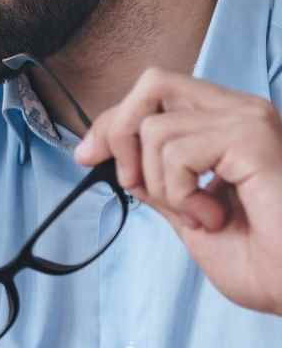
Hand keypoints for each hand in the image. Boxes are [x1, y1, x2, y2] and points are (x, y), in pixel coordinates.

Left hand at [73, 67, 281, 315]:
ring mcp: (249, 120)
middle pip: (152, 84)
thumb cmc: (262, 262)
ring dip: (161, 186)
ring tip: (201, 215)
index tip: (86, 155)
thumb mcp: (185, 211)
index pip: (155, 93)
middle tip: (133, 184)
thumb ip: (154, 177)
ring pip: (154, 129)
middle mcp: (242, 111)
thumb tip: (105, 151)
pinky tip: (215, 216)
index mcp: (228, 124)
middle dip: (121, 133)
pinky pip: (175, 153)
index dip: (113, 120)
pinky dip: (181, 195)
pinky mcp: (251, 137)